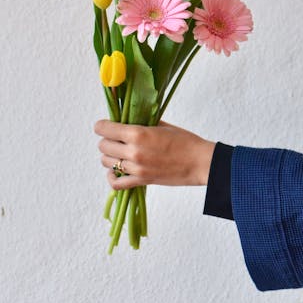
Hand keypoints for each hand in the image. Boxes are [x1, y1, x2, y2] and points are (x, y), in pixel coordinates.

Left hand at [94, 119, 215, 189]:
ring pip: (106, 162)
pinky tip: (116, 171)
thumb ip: (142, 122)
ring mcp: (136, 168)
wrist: (200, 162)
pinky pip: (116, 183)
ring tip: (119, 153)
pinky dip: (112, 177)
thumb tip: (128, 120)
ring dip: (110, 156)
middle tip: (116, 138)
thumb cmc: (185, 141)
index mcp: (137, 133)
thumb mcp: (162, 125)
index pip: (104, 129)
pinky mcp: (141, 181)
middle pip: (103, 146)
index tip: (106, 125)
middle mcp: (133, 151)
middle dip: (107, 140)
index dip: (102, 126)